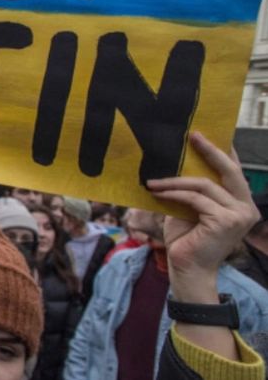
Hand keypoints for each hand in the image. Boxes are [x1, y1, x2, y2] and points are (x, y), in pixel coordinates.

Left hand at [147, 132, 258, 300]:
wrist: (187, 268)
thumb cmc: (186, 239)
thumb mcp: (189, 208)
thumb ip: (192, 189)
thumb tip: (176, 161)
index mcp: (241, 203)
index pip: (234, 171)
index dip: (223, 151)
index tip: (208, 132)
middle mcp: (247, 207)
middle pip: (229, 170)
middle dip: (210, 150)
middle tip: (191, 135)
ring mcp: (239, 214)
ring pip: (205, 185)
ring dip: (175, 181)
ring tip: (153, 181)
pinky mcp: (226, 221)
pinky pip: (195, 199)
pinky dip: (174, 193)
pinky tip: (157, 192)